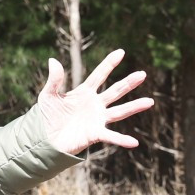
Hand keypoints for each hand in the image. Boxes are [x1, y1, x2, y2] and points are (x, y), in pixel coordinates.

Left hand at [37, 48, 153, 154]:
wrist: (45, 139)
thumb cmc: (47, 117)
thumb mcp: (48, 95)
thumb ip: (54, 80)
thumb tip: (53, 60)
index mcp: (85, 92)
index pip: (99, 75)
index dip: (109, 64)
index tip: (121, 52)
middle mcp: (95, 104)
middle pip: (115, 91)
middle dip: (129, 83)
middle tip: (143, 74)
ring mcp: (97, 119)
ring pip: (120, 111)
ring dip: (134, 107)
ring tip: (149, 101)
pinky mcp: (95, 134)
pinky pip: (111, 136)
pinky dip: (122, 140)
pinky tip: (134, 142)